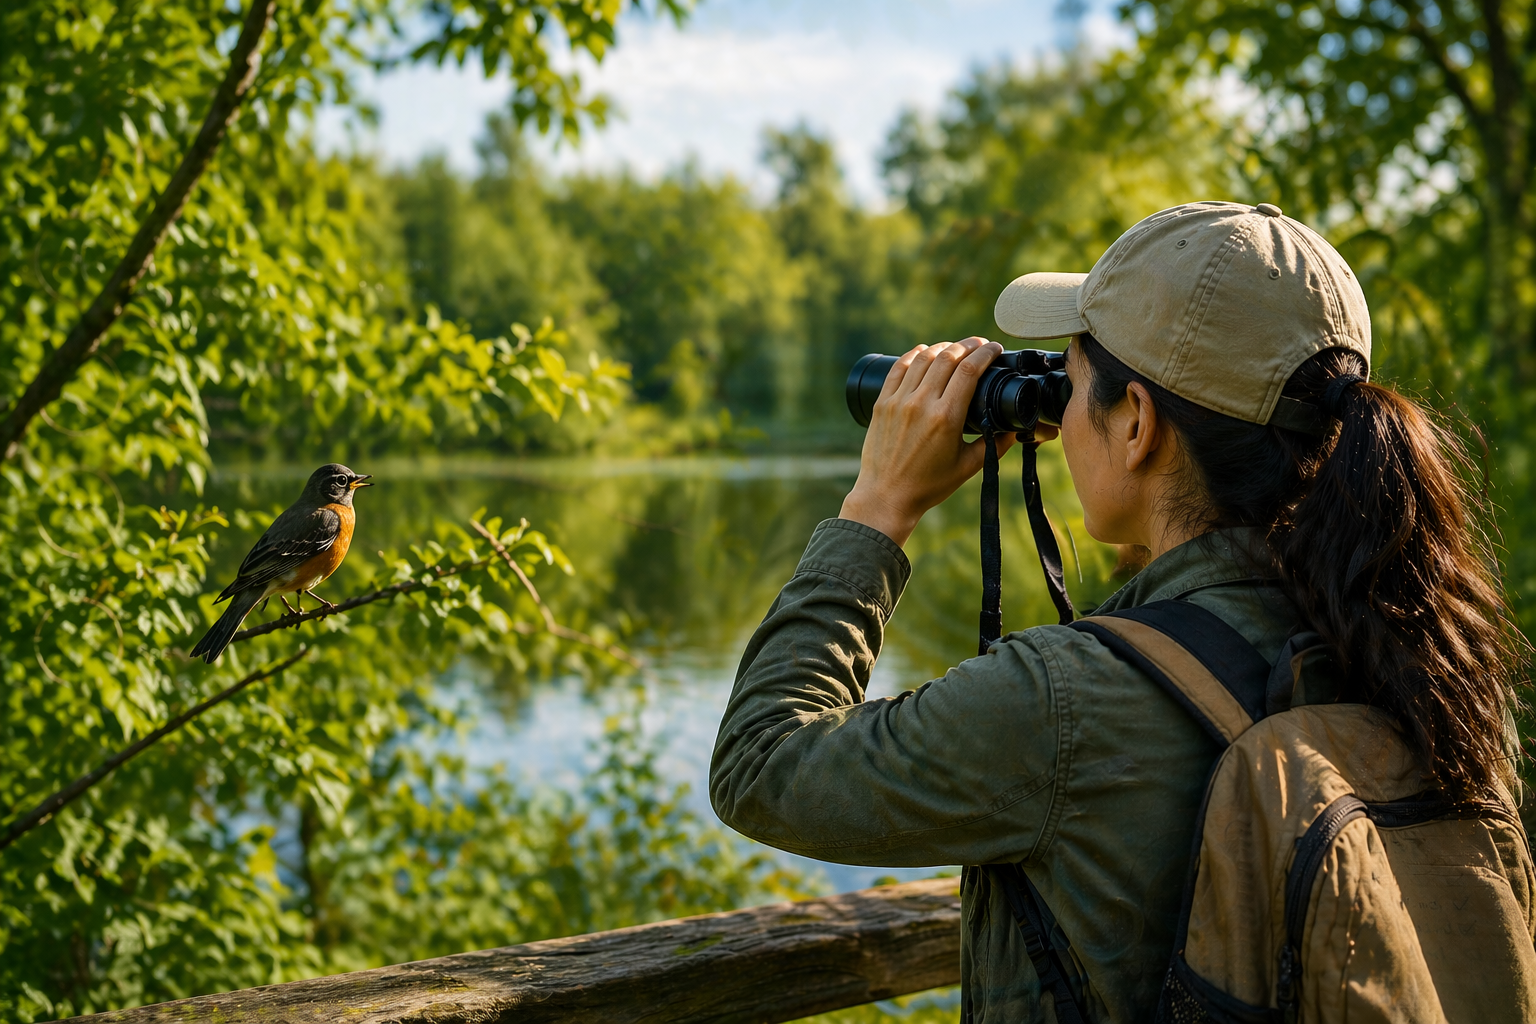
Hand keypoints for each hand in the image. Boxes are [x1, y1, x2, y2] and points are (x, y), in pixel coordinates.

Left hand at [839, 339, 1057, 546]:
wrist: (886, 496)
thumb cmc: (928, 485)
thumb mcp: (968, 467)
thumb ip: (994, 446)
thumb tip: (1016, 430)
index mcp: (946, 418)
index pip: (969, 371)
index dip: (985, 353)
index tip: (995, 348)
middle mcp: (921, 404)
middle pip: (948, 358)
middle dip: (968, 345)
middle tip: (979, 344)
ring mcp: (898, 402)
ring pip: (923, 359)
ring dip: (943, 347)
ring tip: (955, 347)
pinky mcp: (881, 404)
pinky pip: (898, 368)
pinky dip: (913, 355)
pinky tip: (923, 351)